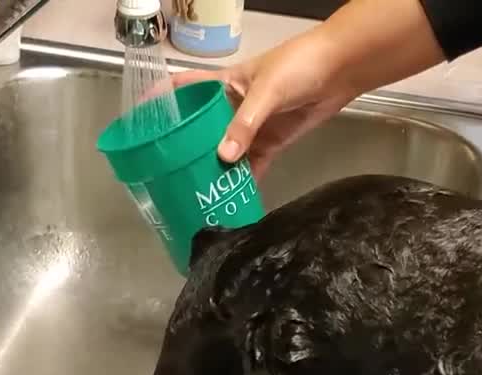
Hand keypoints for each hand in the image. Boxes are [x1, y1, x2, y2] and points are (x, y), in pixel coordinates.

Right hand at [168, 0, 446, 176]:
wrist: (341, 69)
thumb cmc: (298, 66)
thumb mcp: (266, 91)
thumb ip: (244, 124)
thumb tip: (223, 158)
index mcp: (224, 84)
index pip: (184, 89)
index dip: (161, 103)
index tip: (140, 124)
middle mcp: (232, 107)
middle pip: (202, 130)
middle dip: (186, 151)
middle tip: (166, 176)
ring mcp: (252, 127)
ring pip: (226, 153)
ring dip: (214, 172)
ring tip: (195, 196)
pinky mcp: (272, 143)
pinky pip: (253, 166)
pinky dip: (244, 182)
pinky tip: (232, 201)